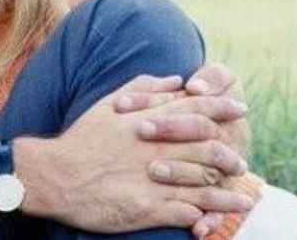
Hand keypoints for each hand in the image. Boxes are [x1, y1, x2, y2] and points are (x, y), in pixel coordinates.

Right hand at [14, 74, 253, 233]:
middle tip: (239, 160)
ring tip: (242, 193)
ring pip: (206, 182)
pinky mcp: (149, 208)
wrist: (54, 175)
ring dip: (228, 188)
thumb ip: (143, 89)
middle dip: (231, 153)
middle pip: (210, 147)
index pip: (197, 108)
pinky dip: (208, 214)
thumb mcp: (107, 105)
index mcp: (148, 122)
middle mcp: (156, 148)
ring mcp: (154, 179)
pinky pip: (189, 211)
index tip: (239, 108)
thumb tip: (176, 79)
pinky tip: (217, 216)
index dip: (223, 106)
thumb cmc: (80, 139)